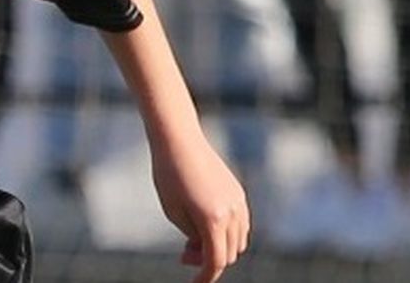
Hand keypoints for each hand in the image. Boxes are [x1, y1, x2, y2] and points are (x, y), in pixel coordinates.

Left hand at [151, 132, 249, 282]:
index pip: (216, 262)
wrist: (179, 140)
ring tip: (192, 238)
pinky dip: (226, 232)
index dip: (205, 277)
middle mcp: (232, 212)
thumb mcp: (175, 213)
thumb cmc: (169, 175)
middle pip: (229, 254)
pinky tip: (204, 225)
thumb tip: (204, 253)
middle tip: (184, 253)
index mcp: (213, 220)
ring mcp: (239, 202)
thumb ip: (193, 238)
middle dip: (209, 260)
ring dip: (219, 246)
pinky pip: (240, 224)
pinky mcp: (238, 193)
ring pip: (238, 241)